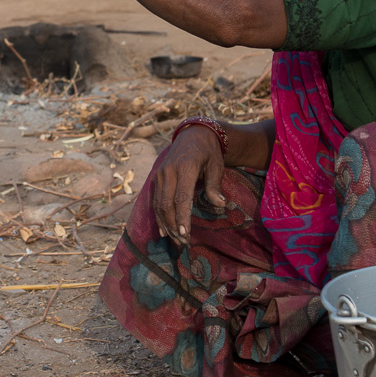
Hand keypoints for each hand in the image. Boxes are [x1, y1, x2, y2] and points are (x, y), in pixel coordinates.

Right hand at [151, 126, 226, 242]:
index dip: (182, 217)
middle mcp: (168, 171)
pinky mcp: (156, 178)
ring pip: (158, 204)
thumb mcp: (216, 165)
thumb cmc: (208, 152)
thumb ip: (215, 185)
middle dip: (173, 225)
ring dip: (166, 224)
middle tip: (183, 241)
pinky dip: (159, 217)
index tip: (185, 233)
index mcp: (185, 167)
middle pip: (166, 204)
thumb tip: (220, 204)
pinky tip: (164, 230)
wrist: (192, 134)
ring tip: (176, 239)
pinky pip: (155, 200)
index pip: (181, 197)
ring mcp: (160, 174)